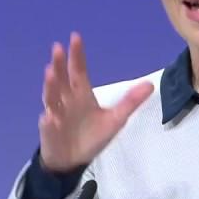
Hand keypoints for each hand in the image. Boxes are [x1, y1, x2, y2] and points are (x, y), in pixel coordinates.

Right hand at [39, 33, 153, 171]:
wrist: (73, 160)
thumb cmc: (91, 136)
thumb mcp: (115, 119)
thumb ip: (130, 102)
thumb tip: (150, 84)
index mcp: (81, 94)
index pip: (78, 71)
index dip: (77, 55)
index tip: (75, 37)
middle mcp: (66, 100)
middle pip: (62, 79)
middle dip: (59, 64)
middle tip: (58, 48)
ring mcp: (56, 115)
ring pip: (51, 98)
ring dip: (50, 86)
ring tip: (50, 73)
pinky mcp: (50, 132)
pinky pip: (48, 126)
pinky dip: (48, 122)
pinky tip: (49, 117)